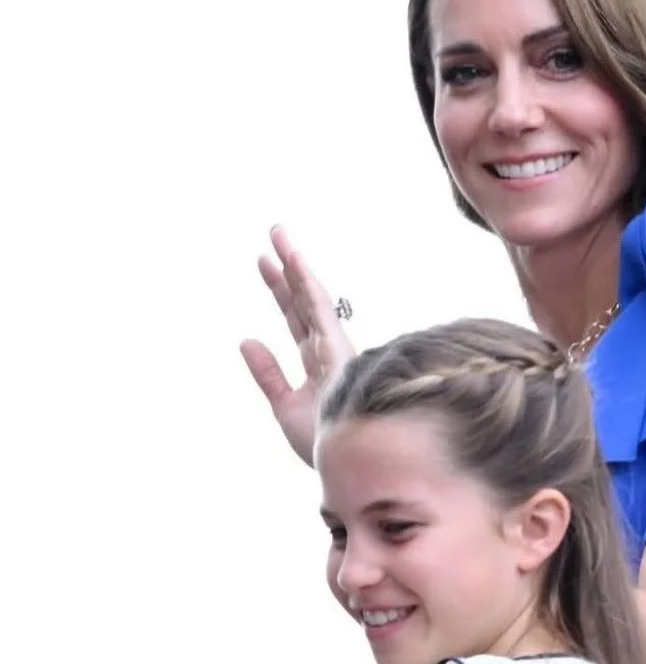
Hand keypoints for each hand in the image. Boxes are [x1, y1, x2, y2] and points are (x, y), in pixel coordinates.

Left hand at [240, 226, 355, 466]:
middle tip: (274, 232)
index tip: (264, 260)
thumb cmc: (322, 443)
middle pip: (302, 302)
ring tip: (281, 240)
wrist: (343, 468)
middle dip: (287, 269)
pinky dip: (310, 294)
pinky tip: (296, 272)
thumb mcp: (283, 405)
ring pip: (312, 302)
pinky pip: (323, 317)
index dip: (280, 289)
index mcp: (316, 361)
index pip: (294, 317)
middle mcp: (327, 350)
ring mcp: (334, 351)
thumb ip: (267, 373)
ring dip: (296, 270)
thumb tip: (246, 340)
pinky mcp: (338, 356)